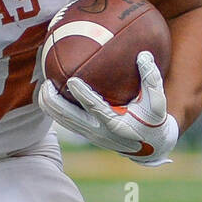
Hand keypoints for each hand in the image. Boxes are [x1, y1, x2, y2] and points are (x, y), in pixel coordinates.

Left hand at [38, 50, 178, 165]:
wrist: (149, 147)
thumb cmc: (153, 121)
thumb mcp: (158, 103)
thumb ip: (151, 79)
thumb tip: (143, 54)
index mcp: (115, 124)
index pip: (95, 108)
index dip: (82, 95)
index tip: (72, 80)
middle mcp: (98, 132)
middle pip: (68, 119)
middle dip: (54, 102)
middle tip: (46, 83)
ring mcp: (89, 135)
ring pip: (62, 122)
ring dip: (50, 106)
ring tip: (43, 86)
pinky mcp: (85, 134)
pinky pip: (65, 121)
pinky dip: (55, 108)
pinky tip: (50, 92)